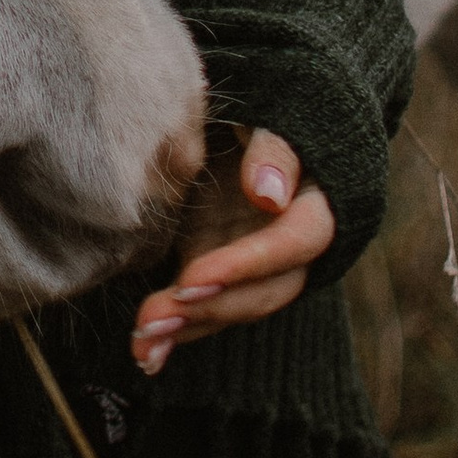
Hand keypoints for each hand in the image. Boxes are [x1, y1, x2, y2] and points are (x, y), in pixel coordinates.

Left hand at [130, 127, 332, 375]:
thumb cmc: (264, 102)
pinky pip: (210, 308)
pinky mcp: (224, 269)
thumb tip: (270, 195)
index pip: (293, 242)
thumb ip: (274, 148)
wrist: (248, 113)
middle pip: (265, 289)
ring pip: (236, 307)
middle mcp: (292, 243)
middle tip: (153, 320)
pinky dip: (179, 332)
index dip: (247, 263)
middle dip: (210, 308)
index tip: (193, 277)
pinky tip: (145, 355)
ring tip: (142, 346)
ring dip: (189, 329)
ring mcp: (257, 261)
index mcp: (316, 202)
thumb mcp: (272, 111)